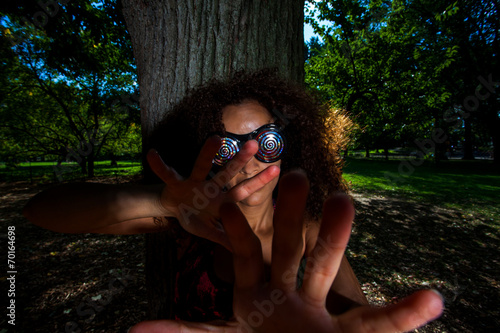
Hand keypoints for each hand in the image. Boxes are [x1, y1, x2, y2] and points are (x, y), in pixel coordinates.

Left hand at [129, 171, 443, 332]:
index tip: (227, 199)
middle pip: (292, 247)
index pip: (245, 252)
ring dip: (339, 238)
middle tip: (293, 174)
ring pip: (332, 268)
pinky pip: (382, 324)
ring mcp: (320, 310)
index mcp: (257, 291)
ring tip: (348, 202)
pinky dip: (406, 314)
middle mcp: (291, 291)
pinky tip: (434, 300)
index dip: (237, 226)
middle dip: (294, 213)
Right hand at [147, 136, 279, 248]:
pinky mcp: (175, 183)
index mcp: (222, 200)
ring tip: (215, 138)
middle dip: (240, 160)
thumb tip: (250, 253)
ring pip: (201, 166)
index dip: (259, 182)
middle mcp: (211, 187)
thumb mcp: (212, 232)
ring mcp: (193, 183)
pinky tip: (152, 154)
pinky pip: (167, 174)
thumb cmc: (198, 217)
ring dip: (207, 153)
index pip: (244, 190)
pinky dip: (159, 166)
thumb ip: (228, 238)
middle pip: (228, 173)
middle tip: (255, 144)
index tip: (277, 168)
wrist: (174, 208)